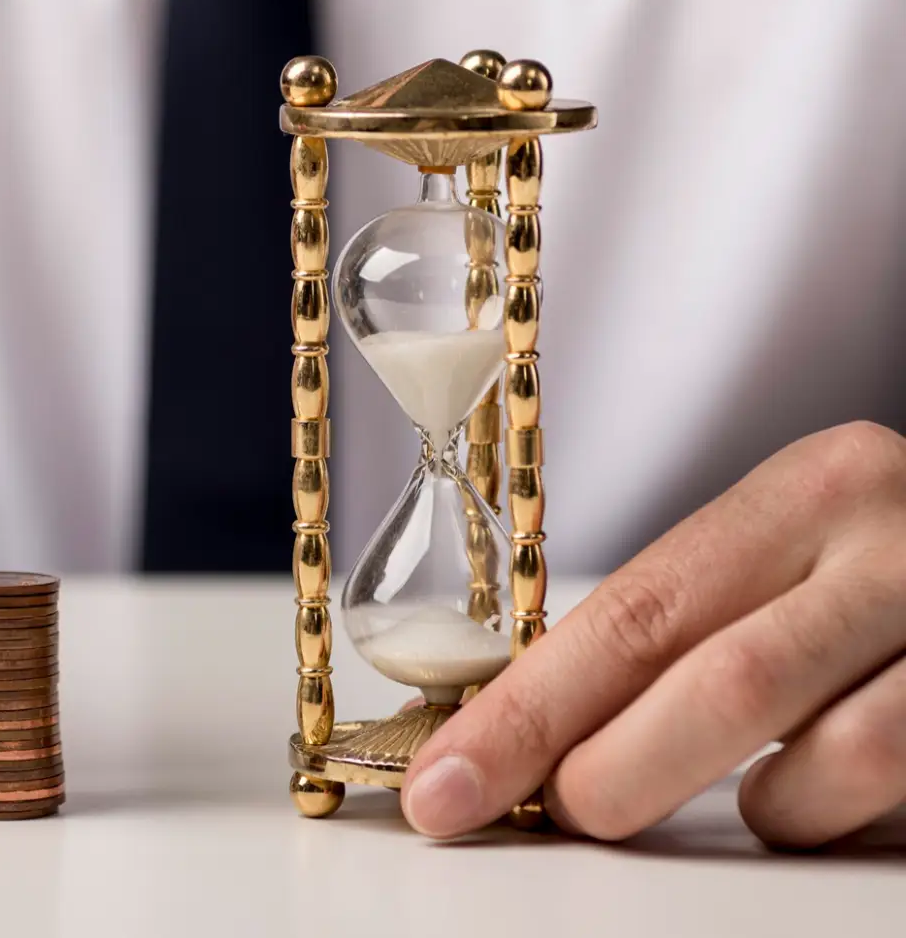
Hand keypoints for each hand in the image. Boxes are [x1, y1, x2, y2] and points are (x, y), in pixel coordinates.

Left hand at [402, 421, 905, 848]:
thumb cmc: (889, 577)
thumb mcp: (788, 560)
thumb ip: (683, 628)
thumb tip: (521, 732)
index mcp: (814, 487)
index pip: (634, 609)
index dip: (528, 710)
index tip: (447, 784)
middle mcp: (900, 536)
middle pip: (717, 680)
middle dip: (607, 770)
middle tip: (554, 815)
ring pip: (828, 764)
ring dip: (758, 809)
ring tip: (752, 797)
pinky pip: (902, 799)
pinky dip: (842, 820)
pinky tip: (839, 796)